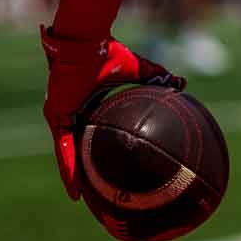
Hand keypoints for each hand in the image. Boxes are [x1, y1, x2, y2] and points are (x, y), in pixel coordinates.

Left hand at [41, 27, 183, 200]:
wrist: (88, 42)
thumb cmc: (110, 51)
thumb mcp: (138, 69)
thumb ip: (157, 77)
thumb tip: (183, 83)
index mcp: (86, 101)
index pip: (91, 130)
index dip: (97, 147)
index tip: (105, 163)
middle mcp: (71, 110)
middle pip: (76, 146)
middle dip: (81, 168)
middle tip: (89, 189)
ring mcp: (60, 114)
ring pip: (67, 151)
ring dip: (72, 174)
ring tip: (78, 198)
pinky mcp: (56, 115)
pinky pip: (63, 146)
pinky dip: (68, 165)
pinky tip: (73, 186)